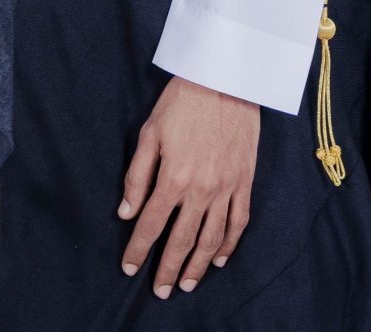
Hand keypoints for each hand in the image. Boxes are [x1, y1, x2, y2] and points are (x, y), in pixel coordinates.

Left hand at [117, 76, 258, 297]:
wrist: (227, 79)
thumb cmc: (183, 101)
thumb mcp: (150, 133)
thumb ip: (137, 176)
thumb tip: (127, 212)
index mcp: (174, 177)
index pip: (151, 224)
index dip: (138, 250)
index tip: (129, 268)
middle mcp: (202, 189)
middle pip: (181, 239)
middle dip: (168, 269)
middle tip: (160, 291)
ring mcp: (227, 187)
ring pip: (211, 238)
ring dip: (197, 265)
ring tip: (187, 284)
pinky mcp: (244, 182)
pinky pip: (238, 222)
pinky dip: (229, 245)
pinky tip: (218, 259)